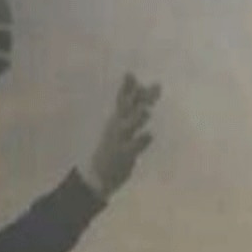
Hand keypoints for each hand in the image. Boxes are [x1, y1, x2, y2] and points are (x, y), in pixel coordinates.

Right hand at [86, 73, 161, 198]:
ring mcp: (118, 142)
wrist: (96, 177)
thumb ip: (131, 114)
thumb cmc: (113, 150)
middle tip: (155, 87)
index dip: (126, 88)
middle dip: (140, 97)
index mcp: (115, 121)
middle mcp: (116, 129)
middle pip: (128, 110)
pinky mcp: (122, 156)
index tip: (130, 73)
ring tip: (146, 110)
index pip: (121, 101)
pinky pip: (132, 148)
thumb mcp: (119, 130)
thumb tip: (142, 98)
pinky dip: (141, 141)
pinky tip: (149, 134)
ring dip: (137, 118)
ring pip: (128, 127)